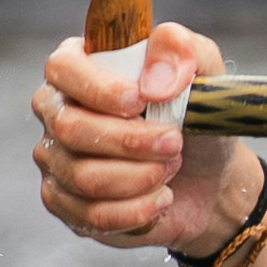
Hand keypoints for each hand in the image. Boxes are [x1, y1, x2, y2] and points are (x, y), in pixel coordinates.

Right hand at [32, 15, 262, 254]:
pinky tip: (162, 198)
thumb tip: (154, 82)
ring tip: (171, 167)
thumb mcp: (204, 73)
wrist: (210, 176)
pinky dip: (138, 210)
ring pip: (84, 176)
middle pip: (70, 128)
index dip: (98, 88)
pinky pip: (91, 215)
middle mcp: (57, 112)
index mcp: (80, 69)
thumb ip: (183, 51)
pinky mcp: (65, 204)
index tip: (139, 101)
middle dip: (132, 141)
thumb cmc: (195, 118)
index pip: (62, 68)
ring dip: (141, 176)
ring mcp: (55, 160)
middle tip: (175, 143)